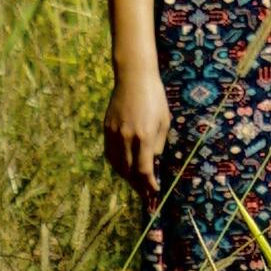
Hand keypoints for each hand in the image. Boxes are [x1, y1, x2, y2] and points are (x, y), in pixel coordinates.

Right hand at [106, 60, 173, 188]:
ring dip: (127, 178)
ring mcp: (114, 133)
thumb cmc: (155, 98)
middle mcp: (127, 138)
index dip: (149, 185)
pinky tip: (123, 168)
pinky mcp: (107, 128)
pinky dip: (117, 165)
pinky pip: (110, 154)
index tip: (155, 191)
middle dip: (138, 186)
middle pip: (129, 172)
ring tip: (136, 183)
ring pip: (117, 165)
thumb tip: (152, 162)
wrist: (134, 77)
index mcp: (144, 136)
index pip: (144, 171)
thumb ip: (158, 145)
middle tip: (146, 194)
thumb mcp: (164, 122)